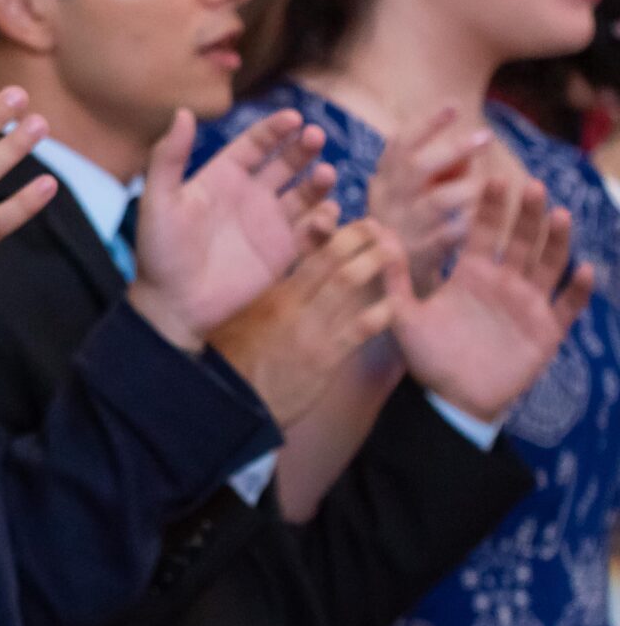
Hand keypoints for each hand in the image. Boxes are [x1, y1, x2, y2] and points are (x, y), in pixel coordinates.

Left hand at [130, 109, 331, 349]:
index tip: (294, 117)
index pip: (255, 144)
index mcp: (222, 177)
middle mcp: (250, 195)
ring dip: (319, 182)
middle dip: (303, 148)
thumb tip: (182, 111)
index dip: (274, 130)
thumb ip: (168, 157)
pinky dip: (325, 223)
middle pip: (286, 163)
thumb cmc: (160, 251)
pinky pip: (313, 233)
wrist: (173, 303)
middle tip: (315, 136)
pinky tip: (324, 216)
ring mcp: (270, 224)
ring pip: (305, 194)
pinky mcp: (283, 253)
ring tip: (324, 174)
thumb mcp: (159, 200)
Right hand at [209, 221, 401, 426]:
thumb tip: (281, 280)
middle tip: (380, 227)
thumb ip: (263, 298)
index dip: (324, 230)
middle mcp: (289, 305)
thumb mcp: (239, 321)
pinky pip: (358, 330)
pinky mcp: (323, 360)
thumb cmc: (232, 363)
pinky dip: (379, 314)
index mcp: (268, 293)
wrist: (230, 405)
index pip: (300, 252)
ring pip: (346, 286)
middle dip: (358, 239)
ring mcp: (308, 331)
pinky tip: (394, 303)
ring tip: (393, 251)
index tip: (343, 220)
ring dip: (374, 265)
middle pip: (329, 261)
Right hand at [366, 107, 496, 293]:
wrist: (371, 292)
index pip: (397, 146)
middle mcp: (385, 202)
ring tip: (494, 184)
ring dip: (468, 189)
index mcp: (381, 182)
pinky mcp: (416, 256)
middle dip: (451, 149)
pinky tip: (491, 222)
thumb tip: (470, 154)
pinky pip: (449, 237)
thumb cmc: (401, 237)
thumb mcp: (406, 201)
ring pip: (437, 202)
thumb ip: (433, 176)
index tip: (453, 106)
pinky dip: (471, 226)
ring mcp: (399, 229)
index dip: (425, 125)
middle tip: (486, 137)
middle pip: (416, 168)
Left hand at [394, 176, 594, 420]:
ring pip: (547, 265)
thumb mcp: (404, 316)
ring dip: (555, 240)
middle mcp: (503, 283)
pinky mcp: (546, 331)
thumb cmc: (428, 357)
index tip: (491, 178)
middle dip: (525, 214)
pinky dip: (577, 290)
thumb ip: (393, 277)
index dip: (488, 208)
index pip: (482, 233)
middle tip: (530, 184)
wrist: (451, 399)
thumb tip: (375, 232)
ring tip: (558, 214)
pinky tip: (584, 270)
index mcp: (471, 275)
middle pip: (519, 240)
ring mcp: (527, 304)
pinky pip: (567, 307)